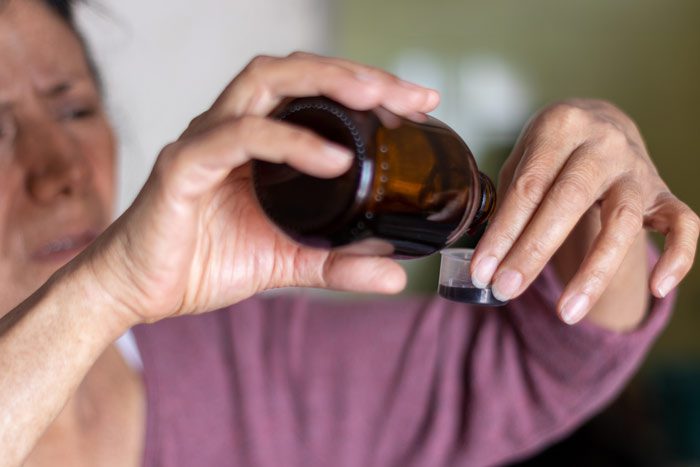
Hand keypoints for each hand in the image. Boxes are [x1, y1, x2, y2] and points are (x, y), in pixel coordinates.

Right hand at [77, 52, 439, 325]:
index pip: (314, 92)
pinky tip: (333, 161)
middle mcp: (232, 128)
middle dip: (357, 74)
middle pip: (296, 71)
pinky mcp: (184, 167)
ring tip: (377, 101)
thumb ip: (338, 263)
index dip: (367, 87)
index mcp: (257, 142)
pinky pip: (240, 138)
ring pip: (265, 82)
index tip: (419, 105)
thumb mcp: (288, 263)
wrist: (141, 292)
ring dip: (326, 83)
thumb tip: (396, 276)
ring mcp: (206, 141)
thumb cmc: (204, 262)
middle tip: (411, 95)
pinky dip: (290, 143)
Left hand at [470, 99, 698, 324]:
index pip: (528, 187)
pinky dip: (678, 257)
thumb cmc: (551, 151)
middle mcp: (603, 144)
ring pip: (622, 221)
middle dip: (533, 252)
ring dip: (594, 271)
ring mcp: (637, 169)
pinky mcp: (664, 193)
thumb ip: (508, 200)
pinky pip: (684, 224)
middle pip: (568, 201)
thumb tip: (485, 260)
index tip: (481, 272)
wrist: (603, 122)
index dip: (503, 233)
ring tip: (566, 313)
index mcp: (561, 127)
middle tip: (505, 290)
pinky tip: (657, 289)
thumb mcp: (523, 159)